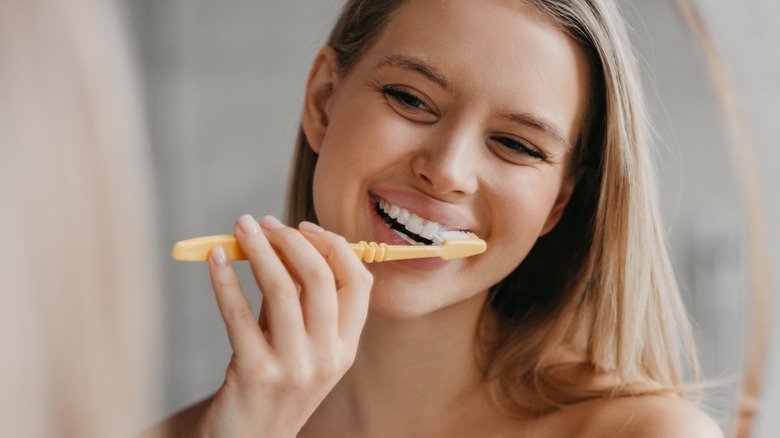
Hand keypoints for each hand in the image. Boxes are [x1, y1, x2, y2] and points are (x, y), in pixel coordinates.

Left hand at [195, 214, 372, 436]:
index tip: (304, 227)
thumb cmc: (273, 382)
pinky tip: (214, 259)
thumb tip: (283, 242)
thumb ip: (300, 301)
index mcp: (346, 346)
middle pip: (320, 278)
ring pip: (281, 289)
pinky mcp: (256, 373)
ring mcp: (294, 367)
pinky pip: (238, 314)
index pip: (358, 282)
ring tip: (241, 227)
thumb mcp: (300, 345)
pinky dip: (225, 279)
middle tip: (265, 223)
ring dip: (258, 249)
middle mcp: (328, 357)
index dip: (333, 246)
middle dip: (291, 240)